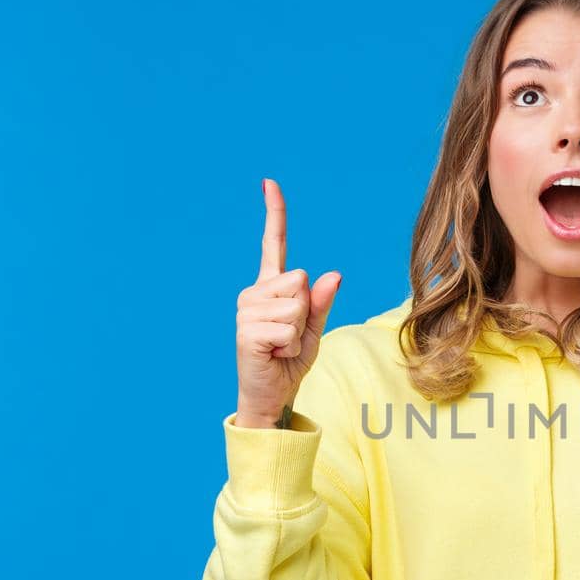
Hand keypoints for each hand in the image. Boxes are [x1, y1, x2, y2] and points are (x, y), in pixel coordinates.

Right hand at [234, 178, 342, 426]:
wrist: (271, 396)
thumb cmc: (289, 362)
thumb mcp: (313, 329)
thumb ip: (321, 303)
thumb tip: (333, 274)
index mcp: (270, 288)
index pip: (273, 244)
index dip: (274, 214)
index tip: (270, 182)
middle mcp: (253, 293)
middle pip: (299, 280)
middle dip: (305, 312)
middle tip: (290, 335)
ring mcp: (246, 311)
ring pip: (295, 305)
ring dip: (298, 331)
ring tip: (281, 346)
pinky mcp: (246, 331)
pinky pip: (288, 329)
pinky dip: (290, 346)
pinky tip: (274, 354)